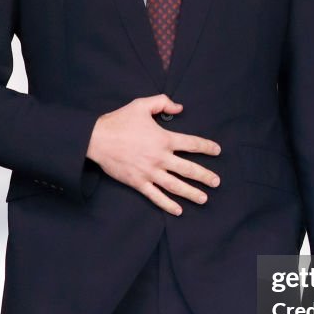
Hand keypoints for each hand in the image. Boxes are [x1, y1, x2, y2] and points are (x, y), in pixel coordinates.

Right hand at [86, 95, 219, 214]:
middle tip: (217, 182)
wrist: (96, 139)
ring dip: (192, 193)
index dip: (207, 147)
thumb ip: (162, 102)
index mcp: (164, 139)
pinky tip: (178, 210)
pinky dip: (168, 204)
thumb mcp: (141, 105)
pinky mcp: (138, 182)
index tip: (217, 150)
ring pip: (176, 186)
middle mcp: (160, 158)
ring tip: (204, 199)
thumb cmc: (119, 121)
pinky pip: (156, 196)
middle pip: (188, 169)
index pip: (192, 144)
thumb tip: (180, 108)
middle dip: (205, 176)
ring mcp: (149, 172)